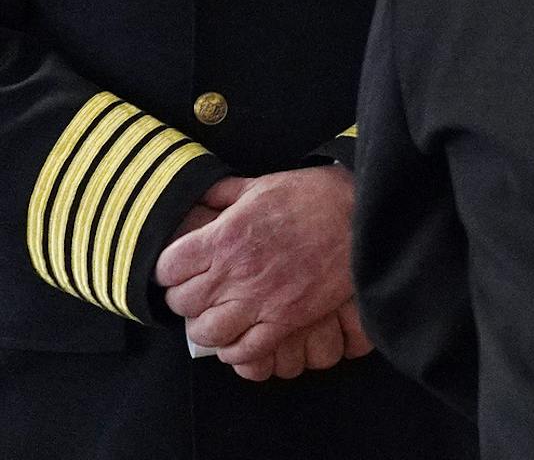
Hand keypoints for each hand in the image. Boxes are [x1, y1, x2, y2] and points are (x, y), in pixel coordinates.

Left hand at [155, 167, 358, 372]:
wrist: (366, 219)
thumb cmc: (317, 197)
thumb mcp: (265, 184)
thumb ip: (226, 194)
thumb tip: (201, 198)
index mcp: (225, 236)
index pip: (168, 267)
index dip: (170, 269)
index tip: (181, 267)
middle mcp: (236, 272)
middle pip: (182, 302)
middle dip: (185, 297)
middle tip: (200, 291)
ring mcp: (261, 300)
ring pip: (207, 332)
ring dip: (206, 326)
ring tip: (216, 316)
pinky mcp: (286, 320)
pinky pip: (245, 351)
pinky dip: (235, 350)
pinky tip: (239, 338)